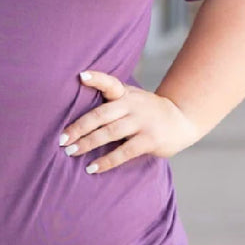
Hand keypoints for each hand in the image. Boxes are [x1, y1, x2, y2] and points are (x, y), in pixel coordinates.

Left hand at [59, 70, 200, 173]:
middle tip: (62, 139)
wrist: (182, 120)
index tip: (81, 76)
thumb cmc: (146, 110)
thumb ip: (111, 99)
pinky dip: (106, 161)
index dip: (96, 79)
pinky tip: (92, 168)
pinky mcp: (150, 140)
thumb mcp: (132, 97)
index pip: (110, 83)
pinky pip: (124, 152)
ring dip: (88, 144)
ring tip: (71, 152)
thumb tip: (77, 109)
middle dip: (79, 128)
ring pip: (109, 133)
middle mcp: (133, 105)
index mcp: (125, 94)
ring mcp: (142, 122)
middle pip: (101, 115)